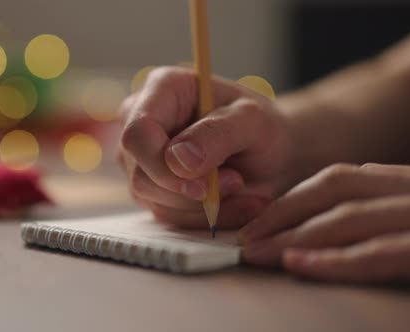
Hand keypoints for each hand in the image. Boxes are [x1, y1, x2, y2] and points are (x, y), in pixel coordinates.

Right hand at [118, 67, 296, 228]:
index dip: (162, 165)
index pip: (137, 134)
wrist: (271, 153)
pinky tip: (233, 203)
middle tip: (237, 183)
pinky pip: (167, 215)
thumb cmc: (262, 127)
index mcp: (163, 89)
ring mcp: (141, 157)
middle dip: (190, 192)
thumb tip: (178, 159)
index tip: (203, 186)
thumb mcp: (254, 122)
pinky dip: (202, 217)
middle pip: (141, 175)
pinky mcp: (150, 186)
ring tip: (242, 190)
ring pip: (153, 200)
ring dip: (202, 207)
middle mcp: (141, 120)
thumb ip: (218, 133)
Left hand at [241, 163, 409, 282]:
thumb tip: (332, 216)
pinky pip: (377, 253)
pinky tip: (295, 263)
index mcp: (407, 184)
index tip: (258, 222)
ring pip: (347, 218)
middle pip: (335, 191)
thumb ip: (381, 211)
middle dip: (282, 214)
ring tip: (255, 252)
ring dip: (293, 235)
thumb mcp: (409, 216)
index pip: (341, 180)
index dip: (293, 200)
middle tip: (244, 239)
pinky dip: (333, 259)